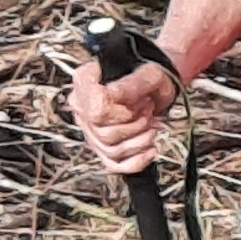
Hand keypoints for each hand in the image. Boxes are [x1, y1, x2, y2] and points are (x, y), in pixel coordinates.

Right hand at [69, 52, 174, 176]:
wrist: (157, 88)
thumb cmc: (149, 77)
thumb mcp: (147, 74)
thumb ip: (130, 84)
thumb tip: (113, 93)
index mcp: (85, 88)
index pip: (96, 112)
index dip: (121, 113)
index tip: (135, 103)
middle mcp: (83, 112)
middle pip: (105, 134)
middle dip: (135, 125)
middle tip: (147, 111)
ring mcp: (92, 132)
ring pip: (111, 151)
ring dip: (140, 140)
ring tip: (150, 123)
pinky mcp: (104, 148)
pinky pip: (114, 165)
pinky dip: (137, 161)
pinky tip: (150, 149)